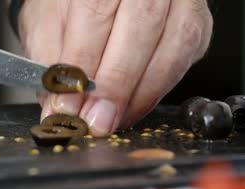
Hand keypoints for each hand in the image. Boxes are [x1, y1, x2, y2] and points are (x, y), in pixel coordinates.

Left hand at [18, 0, 212, 135]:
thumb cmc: (73, 4)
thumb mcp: (47, 21)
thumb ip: (50, 58)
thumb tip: (57, 104)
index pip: (95, 12)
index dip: (83, 65)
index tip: (68, 104)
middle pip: (141, 27)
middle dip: (116, 85)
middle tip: (95, 121)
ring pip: (173, 47)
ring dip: (140, 94)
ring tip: (112, 120)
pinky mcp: (197, 22)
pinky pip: (185, 59)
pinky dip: (158, 90)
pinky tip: (132, 107)